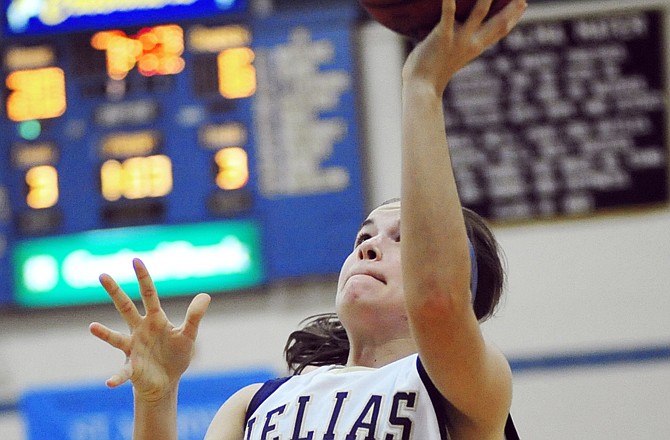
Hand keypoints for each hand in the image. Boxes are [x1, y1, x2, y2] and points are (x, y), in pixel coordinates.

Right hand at [89, 258, 210, 401]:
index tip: (136, 260)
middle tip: (102, 275)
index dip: (143, 278)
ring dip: (104, 334)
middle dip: (115, 292)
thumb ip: (195, 316)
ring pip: (116, 338)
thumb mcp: (188, 335)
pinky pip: (122, 372)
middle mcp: (139, 330)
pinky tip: (109, 382)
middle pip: (125, 307)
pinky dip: (116, 377)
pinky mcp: (132, 368)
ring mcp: (133, 348)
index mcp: (155, 319)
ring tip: (92, 327)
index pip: (148, 294)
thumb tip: (206, 295)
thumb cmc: (175, 355)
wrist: (166, 381)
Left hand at [402, 0, 526, 93]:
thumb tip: (455, 34)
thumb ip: (457, 47)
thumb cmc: (430, 75)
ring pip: (480, 13)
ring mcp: (458, 40)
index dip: (513, 18)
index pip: (499, 32)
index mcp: (474, 49)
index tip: (523, 5)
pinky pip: (448, 14)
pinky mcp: (442, 36)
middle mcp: (471, 44)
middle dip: (512, 8)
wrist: (421, 88)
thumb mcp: (451, 58)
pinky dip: (450, 1)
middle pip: (498, 23)